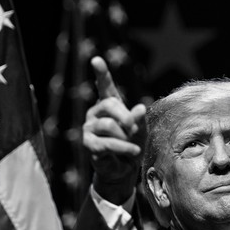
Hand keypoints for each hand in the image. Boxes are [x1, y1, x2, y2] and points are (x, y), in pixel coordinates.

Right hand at [82, 56, 146, 204]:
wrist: (125, 170)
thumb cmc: (132, 145)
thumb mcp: (141, 130)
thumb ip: (139, 119)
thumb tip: (140, 108)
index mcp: (109, 106)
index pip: (104, 87)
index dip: (101, 73)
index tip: (96, 59)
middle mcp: (96, 113)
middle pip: (109, 104)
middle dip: (126, 117)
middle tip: (135, 130)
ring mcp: (89, 128)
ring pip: (108, 125)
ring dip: (125, 137)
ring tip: (134, 146)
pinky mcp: (88, 144)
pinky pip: (106, 143)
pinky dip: (123, 148)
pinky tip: (133, 151)